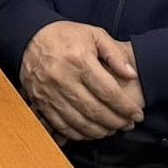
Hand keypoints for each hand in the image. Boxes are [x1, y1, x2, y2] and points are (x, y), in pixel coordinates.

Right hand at [19, 22, 143, 141]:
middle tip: (127, 125)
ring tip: (112, 130)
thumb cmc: (66, 36)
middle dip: (115, 122)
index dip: (126, 107)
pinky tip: (91, 132)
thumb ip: (115, 54)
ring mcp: (48, 91)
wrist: (30, 37)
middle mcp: (62, 77)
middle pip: (94, 110)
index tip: (137, 115)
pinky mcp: (39, 100)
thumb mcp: (94, 34)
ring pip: (78, 121)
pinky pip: (60, 124)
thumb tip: (131, 75)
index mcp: (78, 60)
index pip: (108, 92)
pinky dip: (78, 133)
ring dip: (99, 130)